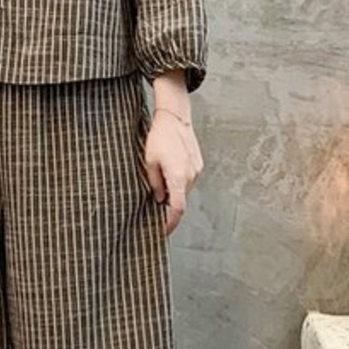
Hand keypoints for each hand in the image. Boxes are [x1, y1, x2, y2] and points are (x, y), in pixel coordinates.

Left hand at [144, 109, 203, 235]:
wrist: (175, 118)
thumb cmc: (160, 137)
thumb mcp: (150, 162)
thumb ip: (155, 184)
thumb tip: (160, 199)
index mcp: (178, 177)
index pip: (177, 209)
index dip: (171, 223)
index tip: (164, 230)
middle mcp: (191, 176)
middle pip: (180, 200)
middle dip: (169, 205)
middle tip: (155, 200)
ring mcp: (196, 170)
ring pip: (184, 190)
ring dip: (173, 191)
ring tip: (160, 178)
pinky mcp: (198, 165)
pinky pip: (188, 180)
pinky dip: (179, 182)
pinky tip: (169, 170)